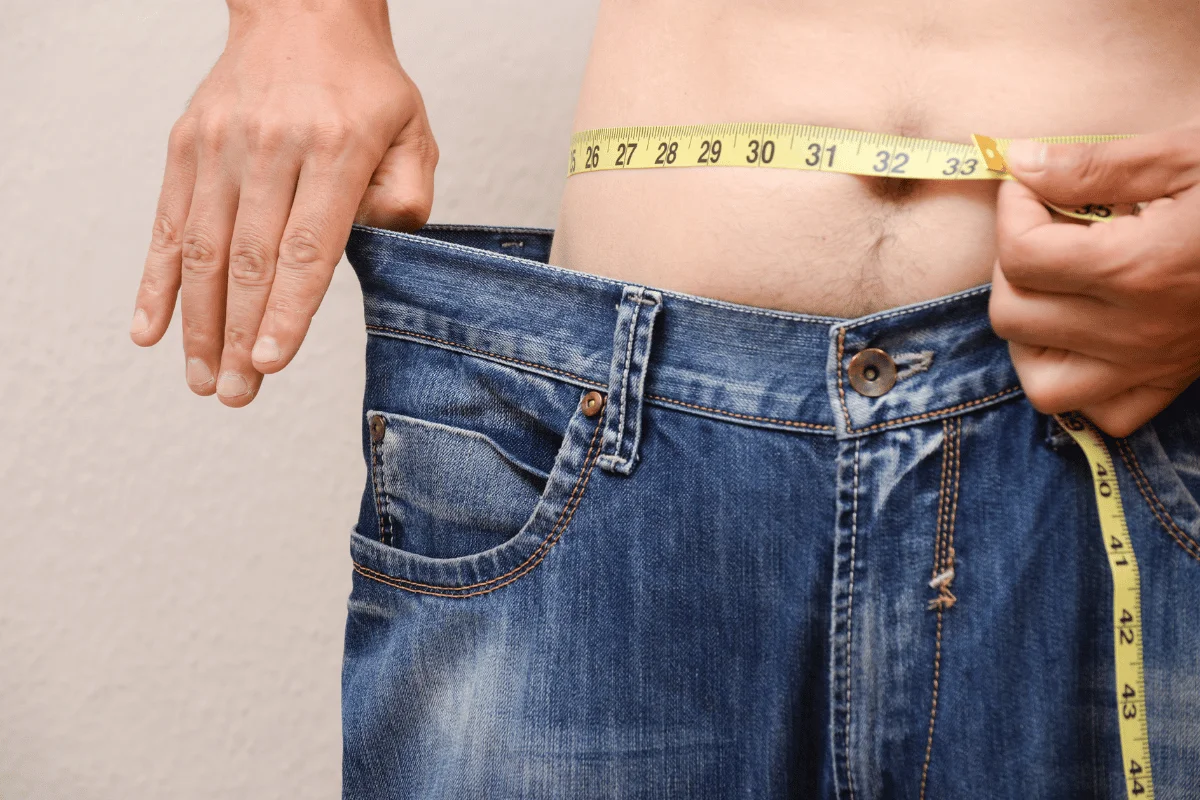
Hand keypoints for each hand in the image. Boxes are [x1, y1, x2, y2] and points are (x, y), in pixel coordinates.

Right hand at [130, 0, 437, 406]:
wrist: (303, 14)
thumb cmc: (363, 87)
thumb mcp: (412, 134)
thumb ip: (404, 199)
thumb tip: (374, 254)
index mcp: (335, 149)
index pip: (308, 248)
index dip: (287, 311)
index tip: (270, 362)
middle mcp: (272, 147)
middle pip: (251, 258)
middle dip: (239, 334)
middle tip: (235, 393)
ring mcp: (221, 146)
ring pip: (202, 248)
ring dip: (197, 322)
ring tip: (203, 379)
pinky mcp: (187, 145)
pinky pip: (166, 222)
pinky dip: (155, 281)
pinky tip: (149, 329)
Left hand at [989, 125, 1199, 436]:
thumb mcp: (1188, 153)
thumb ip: (1095, 165)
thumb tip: (1020, 163)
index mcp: (1139, 267)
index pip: (1021, 254)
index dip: (1012, 209)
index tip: (1032, 184)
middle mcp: (1138, 329)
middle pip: (1014, 316)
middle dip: (1011, 266)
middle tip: (1046, 228)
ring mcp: (1155, 364)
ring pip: (1042, 382)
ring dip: (1030, 335)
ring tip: (1055, 286)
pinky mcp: (1176, 382)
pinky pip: (1104, 414)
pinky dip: (1081, 383)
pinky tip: (1088, 334)